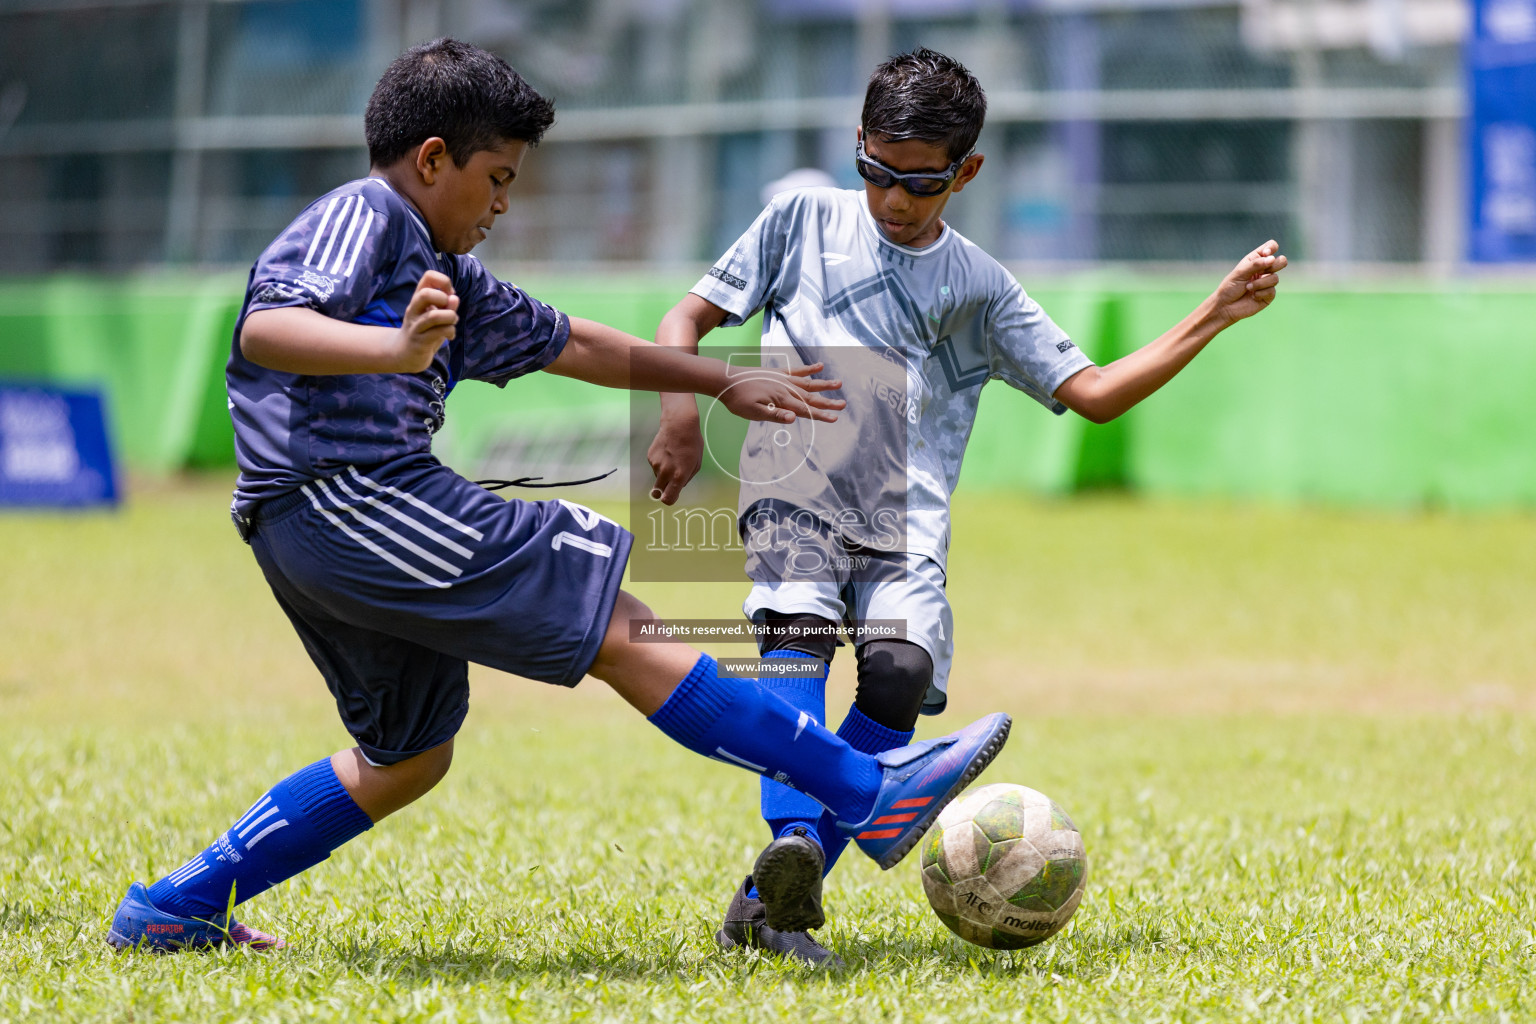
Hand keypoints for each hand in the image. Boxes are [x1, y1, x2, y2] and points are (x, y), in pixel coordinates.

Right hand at [393, 270, 458, 371]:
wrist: (405, 354)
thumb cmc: (425, 332)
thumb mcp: (437, 316)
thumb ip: (446, 306)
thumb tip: (454, 298)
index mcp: (418, 299)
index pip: (428, 276)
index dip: (444, 281)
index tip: (449, 293)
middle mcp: (414, 309)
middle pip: (425, 294)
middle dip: (444, 299)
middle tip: (448, 309)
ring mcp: (415, 326)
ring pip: (434, 316)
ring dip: (450, 317)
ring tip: (452, 322)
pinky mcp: (420, 341)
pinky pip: (439, 332)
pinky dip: (450, 332)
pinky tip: (450, 335)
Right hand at [646, 412, 704, 504]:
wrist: (679, 424)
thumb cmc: (692, 444)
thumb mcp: (696, 464)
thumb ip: (686, 478)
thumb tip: (677, 486)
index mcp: (679, 476)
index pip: (668, 498)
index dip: (668, 500)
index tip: (670, 497)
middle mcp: (665, 472)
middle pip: (658, 492)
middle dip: (663, 490)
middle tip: (669, 482)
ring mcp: (655, 464)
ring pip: (658, 476)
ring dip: (664, 472)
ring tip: (673, 457)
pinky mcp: (650, 456)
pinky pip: (655, 465)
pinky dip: (660, 461)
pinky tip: (667, 450)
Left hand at [714, 362, 844, 424]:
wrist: (725, 380)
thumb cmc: (738, 399)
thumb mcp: (754, 412)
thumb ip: (775, 415)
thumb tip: (794, 418)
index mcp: (781, 399)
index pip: (805, 410)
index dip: (821, 415)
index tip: (835, 418)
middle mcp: (785, 388)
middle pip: (811, 396)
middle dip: (828, 402)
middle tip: (843, 405)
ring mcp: (782, 379)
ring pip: (808, 383)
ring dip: (824, 385)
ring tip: (839, 384)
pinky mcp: (777, 373)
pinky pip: (797, 370)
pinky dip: (809, 369)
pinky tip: (819, 366)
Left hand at [1209, 240, 1287, 326]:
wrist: (1226, 307)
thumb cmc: (1230, 287)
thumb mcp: (1240, 272)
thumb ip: (1255, 264)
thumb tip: (1272, 259)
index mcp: (1256, 260)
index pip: (1271, 247)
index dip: (1271, 248)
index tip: (1265, 254)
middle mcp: (1264, 270)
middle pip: (1281, 261)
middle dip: (1274, 265)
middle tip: (1262, 272)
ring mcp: (1267, 282)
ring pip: (1275, 278)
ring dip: (1260, 283)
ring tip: (1248, 287)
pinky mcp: (1269, 295)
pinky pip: (1272, 290)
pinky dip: (1261, 293)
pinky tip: (1253, 296)